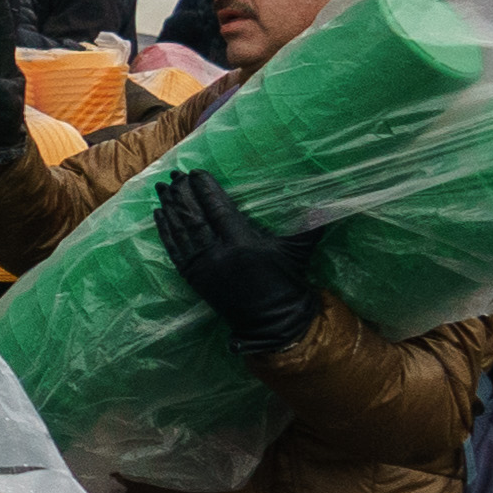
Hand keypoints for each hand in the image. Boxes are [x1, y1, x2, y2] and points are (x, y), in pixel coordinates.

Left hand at [152, 163, 325, 361]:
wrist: (272, 320)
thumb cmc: (287, 281)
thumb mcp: (298, 251)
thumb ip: (311, 224)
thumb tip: (332, 201)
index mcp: (243, 244)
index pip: (218, 209)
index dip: (205, 190)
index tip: (196, 172)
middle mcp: (218, 254)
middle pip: (195, 217)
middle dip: (182, 194)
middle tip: (174, 174)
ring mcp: (203, 267)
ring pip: (182, 232)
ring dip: (171, 208)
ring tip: (162, 188)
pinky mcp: (194, 279)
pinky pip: (175, 250)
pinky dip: (165, 232)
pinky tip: (159, 215)